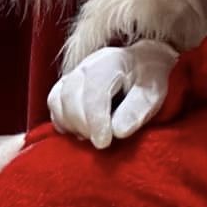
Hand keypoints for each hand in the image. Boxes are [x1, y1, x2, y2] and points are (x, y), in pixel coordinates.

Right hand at [47, 41, 178, 148]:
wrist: (143, 63)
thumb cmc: (150, 80)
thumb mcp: (153, 94)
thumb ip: (137, 111)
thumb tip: (118, 131)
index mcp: (111, 63)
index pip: (94, 93)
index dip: (96, 122)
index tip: (104, 143)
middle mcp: (87, 65)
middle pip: (71, 97)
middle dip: (84, 126)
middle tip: (102, 142)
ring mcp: (74, 72)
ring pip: (58, 100)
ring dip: (72, 124)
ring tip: (92, 136)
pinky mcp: (66, 82)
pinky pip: (53, 102)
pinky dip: (62, 120)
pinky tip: (78, 131)